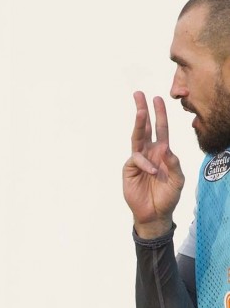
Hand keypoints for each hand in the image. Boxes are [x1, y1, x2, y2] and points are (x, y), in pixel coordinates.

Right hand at [123, 91, 184, 238]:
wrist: (155, 213)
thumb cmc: (168, 195)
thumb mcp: (178, 178)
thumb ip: (174, 163)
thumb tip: (166, 148)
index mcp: (162, 152)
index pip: (160, 129)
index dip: (159, 114)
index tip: (157, 98)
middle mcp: (149, 152)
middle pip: (144, 128)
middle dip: (142, 110)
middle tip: (138, 94)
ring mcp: (138, 160)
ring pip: (136, 138)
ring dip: (138, 124)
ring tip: (140, 111)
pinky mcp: (129, 170)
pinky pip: (137, 160)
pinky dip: (146, 163)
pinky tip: (152, 171)